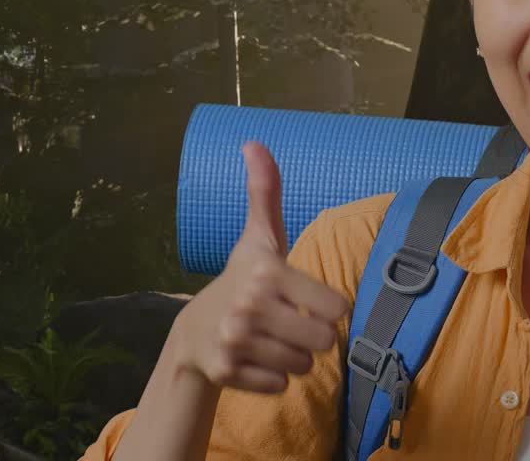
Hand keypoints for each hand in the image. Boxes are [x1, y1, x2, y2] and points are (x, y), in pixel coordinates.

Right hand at [171, 141, 348, 393]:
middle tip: (290, 325)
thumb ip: (266, 192)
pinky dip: (274, 379)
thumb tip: (254, 143)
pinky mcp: (227, 373)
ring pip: (303, 366)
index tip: (305, 300)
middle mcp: (249, 305)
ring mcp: (236, 341)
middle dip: (314, 337)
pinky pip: (280, 386)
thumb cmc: (241, 279)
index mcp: (267, 271)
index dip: (327, 308)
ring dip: (295, 358)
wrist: (193, 332)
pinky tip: (257, 360)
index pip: (337, 307)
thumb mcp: (259, 237)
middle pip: (325, 341)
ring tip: (273, 340)